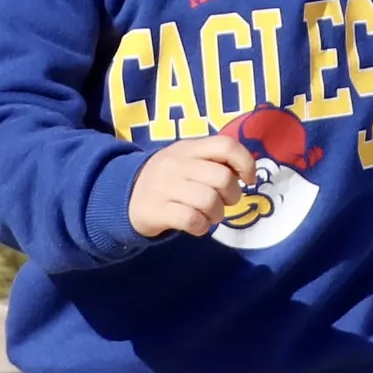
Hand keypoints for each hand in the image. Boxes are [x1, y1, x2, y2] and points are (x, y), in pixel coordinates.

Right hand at [127, 134, 255, 239]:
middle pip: (222, 178)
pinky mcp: (157, 210)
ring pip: (209, 200)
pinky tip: (197, 226)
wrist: (124, 196)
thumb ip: (213, 161)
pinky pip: (191, 219)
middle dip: (232, 196)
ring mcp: (165, 187)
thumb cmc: (167, 180)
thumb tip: (245, 172)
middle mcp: (176, 164)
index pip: (226, 145)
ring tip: (210, 216)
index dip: (245, 163)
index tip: (248, 179)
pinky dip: (201, 227)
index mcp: (188, 147)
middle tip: (224, 202)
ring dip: (217, 214)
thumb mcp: (186, 161)